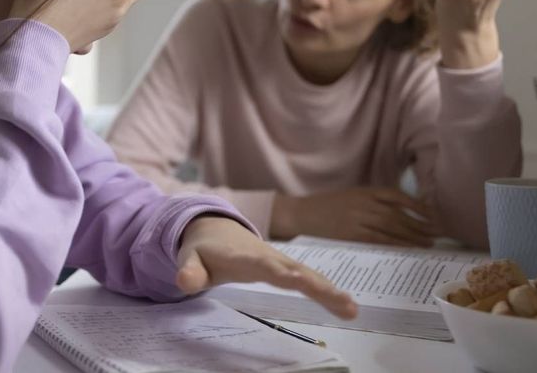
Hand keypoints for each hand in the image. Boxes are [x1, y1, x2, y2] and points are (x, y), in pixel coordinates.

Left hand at [176, 216, 356, 318]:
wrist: (214, 227)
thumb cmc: (203, 249)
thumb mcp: (189, 259)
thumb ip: (189, 271)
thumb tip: (184, 282)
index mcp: (243, 256)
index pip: (262, 265)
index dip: (278, 272)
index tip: (296, 281)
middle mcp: (267, 256)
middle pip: (294, 270)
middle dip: (316, 284)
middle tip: (340, 300)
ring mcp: (280, 260)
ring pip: (308, 273)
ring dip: (330, 290)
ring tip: (352, 308)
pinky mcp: (288, 266)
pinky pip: (311, 278)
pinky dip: (329, 290)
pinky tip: (348, 306)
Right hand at [270, 187, 439, 246]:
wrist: (302, 215)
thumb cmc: (327, 207)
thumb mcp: (351, 197)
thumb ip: (372, 202)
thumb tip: (402, 213)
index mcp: (364, 191)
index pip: (396, 196)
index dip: (417, 204)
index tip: (432, 213)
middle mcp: (363, 203)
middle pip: (398, 214)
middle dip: (420, 224)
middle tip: (438, 233)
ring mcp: (358, 219)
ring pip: (392, 228)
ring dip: (413, 236)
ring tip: (428, 243)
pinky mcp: (352, 235)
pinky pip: (380, 240)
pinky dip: (396, 244)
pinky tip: (408, 248)